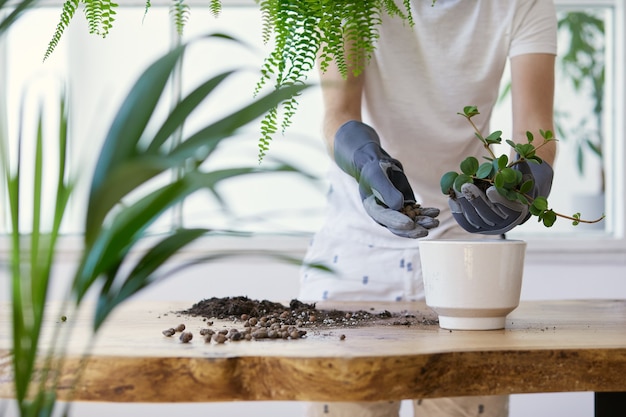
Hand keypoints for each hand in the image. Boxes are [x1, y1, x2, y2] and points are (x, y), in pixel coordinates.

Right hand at [334, 120, 439, 237]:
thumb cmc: (373, 169)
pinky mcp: (405, 205)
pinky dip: (426, 213)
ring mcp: (396, 211)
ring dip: (423, 222)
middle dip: (413, 229)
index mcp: (374, 209)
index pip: (387, 219)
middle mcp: (385, 214)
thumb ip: (386, 191)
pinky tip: (435, 212)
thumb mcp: (377, 177)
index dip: (398, 223)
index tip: (410, 224)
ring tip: (435, 221)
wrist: (377, 164)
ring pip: (411, 221)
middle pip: (400, 226)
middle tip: (425, 230)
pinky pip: (417, 212)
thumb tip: (399, 205)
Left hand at [449, 161, 552, 234]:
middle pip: (489, 215)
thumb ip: (522, 168)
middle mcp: (505, 223)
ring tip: (455, 189)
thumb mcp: (524, 173)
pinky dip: (458, 211)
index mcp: (520, 211)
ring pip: (475, 219)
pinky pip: (466, 222)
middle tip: (466, 186)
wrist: (511, 194)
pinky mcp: (477, 227)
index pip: (510, 209)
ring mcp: (489, 227)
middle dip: (476, 200)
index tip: (491, 189)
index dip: (500, 200)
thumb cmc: (518, 180)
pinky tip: (451, 198)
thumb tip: (518, 155)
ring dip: (464, 204)